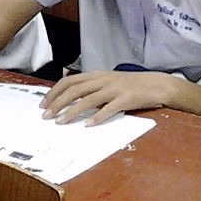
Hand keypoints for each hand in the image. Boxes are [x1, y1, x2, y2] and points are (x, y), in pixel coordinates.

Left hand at [39, 70, 179, 125]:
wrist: (156, 84)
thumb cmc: (130, 85)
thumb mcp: (108, 81)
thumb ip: (91, 87)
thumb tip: (70, 97)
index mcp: (96, 75)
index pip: (69, 82)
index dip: (54, 92)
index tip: (43, 104)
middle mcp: (103, 80)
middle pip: (74, 90)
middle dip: (57, 103)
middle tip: (46, 116)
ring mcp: (114, 89)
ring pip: (87, 100)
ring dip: (72, 112)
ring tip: (60, 122)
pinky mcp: (126, 99)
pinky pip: (109, 109)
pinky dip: (97, 117)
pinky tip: (88, 125)